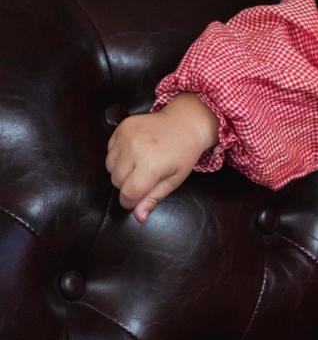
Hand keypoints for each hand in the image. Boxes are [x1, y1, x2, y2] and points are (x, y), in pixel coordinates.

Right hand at [105, 93, 218, 223]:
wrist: (186, 122)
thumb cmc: (183, 154)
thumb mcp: (174, 179)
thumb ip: (153, 198)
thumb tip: (138, 217)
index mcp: (151, 165)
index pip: (127, 195)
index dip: (131, 201)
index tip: (139, 197)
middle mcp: (135, 149)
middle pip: (116, 181)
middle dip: (127, 184)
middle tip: (146, 175)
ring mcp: (127, 136)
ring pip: (109, 167)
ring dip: (121, 169)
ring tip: (141, 162)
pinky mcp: (122, 127)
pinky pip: (109, 150)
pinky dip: (118, 155)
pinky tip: (135, 150)